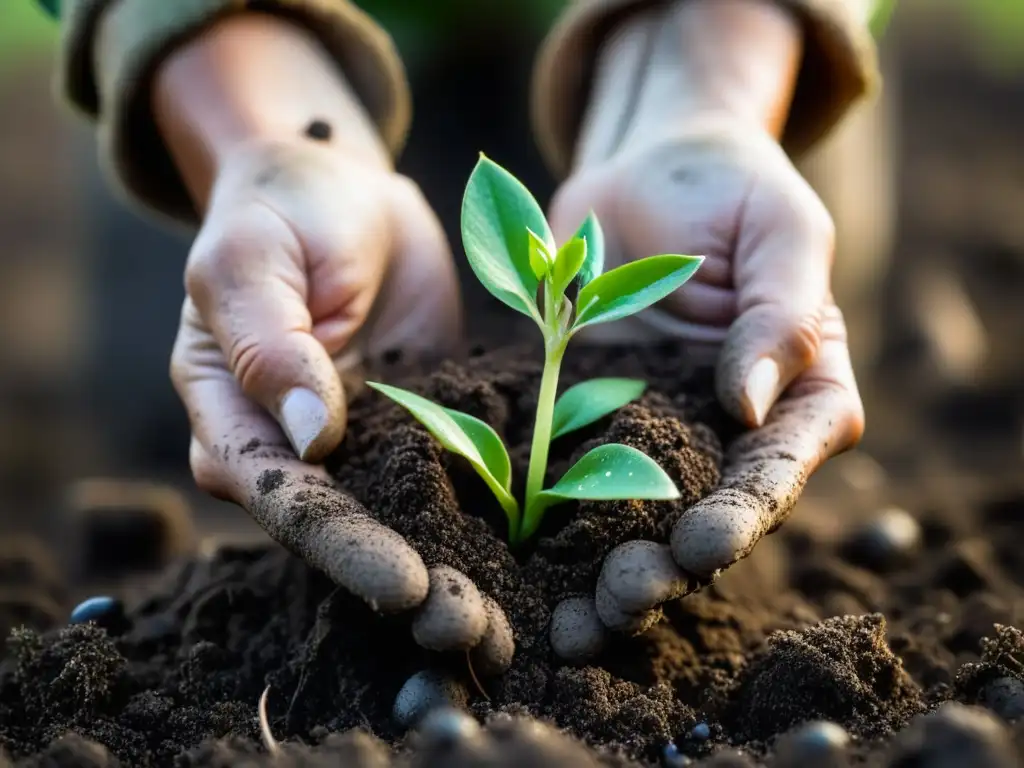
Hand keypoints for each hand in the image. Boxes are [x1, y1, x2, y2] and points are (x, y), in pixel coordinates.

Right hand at [159, 14, 512, 673]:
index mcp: (231, 422)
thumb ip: (268, 341)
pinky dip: (487, 514)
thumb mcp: (252, 258)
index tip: (406, 584)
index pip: (286, 499)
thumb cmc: (278, 216)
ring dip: (452, 568)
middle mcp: (290, 453)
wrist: (336, 194)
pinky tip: (533, 553)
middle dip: (406, 583)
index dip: (342, 546)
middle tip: (475, 629)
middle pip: (345, 533)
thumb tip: (309, 431)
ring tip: (510, 620)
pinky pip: (450, 474)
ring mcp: (357, 447)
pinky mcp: (414, 430)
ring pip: (401, 520)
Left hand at [546, 119, 864, 653]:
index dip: (746, 510)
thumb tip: (751, 404)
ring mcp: (656, 427)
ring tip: (568, 616)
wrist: (649, 166)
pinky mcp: (591, 414)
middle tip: (619, 603)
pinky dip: (544, 511)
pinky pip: (567, 463)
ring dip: (603, 563)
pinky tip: (511, 551)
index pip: (782, 464)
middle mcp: (729, 427)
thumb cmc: (733, 187)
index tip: (704, 547)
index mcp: (798, 391)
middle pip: (706, 509)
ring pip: (634, 508)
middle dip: (666, 563)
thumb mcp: (781, 230)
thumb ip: (780, 314)